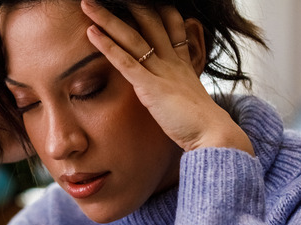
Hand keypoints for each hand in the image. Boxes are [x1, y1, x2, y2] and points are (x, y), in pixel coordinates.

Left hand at [80, 1, 253, 154]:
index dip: (158, 12)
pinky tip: (91, 32)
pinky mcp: (150, 87)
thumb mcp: (189, 103)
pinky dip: (106, 45)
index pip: (170, 26)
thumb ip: (178, 94)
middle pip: (149, 23)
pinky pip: (124, 61)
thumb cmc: (200, 127)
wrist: (213, 136)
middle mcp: (171, 62)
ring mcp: (161, 72)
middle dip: (130, 6)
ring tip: (88, 4)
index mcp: (182, 64)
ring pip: (131, 37)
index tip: (144, 2)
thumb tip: (173, 99)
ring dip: (107, 19)